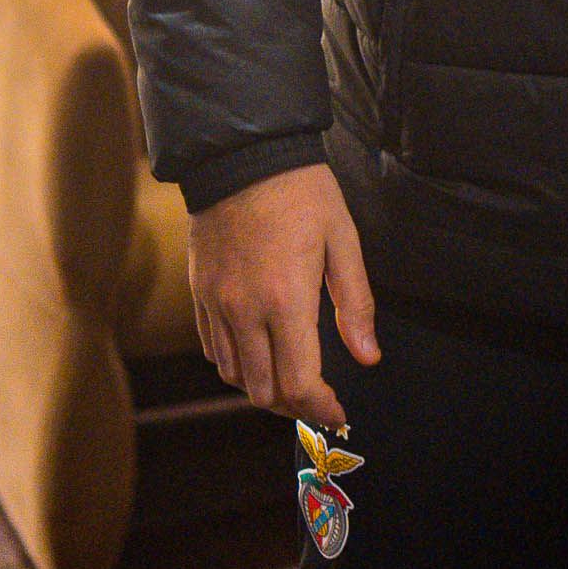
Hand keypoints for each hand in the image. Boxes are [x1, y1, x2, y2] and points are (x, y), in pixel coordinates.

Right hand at [188, 161, 380, 428]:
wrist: (242, 155)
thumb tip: (367, 356)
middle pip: (263, 390)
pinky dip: (236, 365)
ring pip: (234, 376)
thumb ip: (355, 303)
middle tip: (318, 401)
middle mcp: (245, 310)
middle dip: (294, 406)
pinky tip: (258, 356)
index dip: (320, 408)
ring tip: (290, 383)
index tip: (337, 413)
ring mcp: (217, 303)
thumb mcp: (342, 239)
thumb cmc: (300, 192)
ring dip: (263, 390)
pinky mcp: (200, 293)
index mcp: (286, 299)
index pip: (298, 382)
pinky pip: (213, 349)